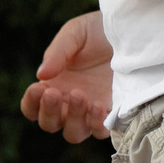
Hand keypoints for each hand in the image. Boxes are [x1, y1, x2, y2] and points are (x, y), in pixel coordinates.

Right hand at [21, 12, 115, 142]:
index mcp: (54, 84)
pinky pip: (101, 131)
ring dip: (73, 120)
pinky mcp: (113, 112)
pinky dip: (97, 124)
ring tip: (81, 96)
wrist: (133, 29)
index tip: (38, 88)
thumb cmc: (99, 30)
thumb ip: (57, 53)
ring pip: (73, 133)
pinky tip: (99, 106)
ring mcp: (91, 110)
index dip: (31, 103)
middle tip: (55, 93)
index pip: (32, 106)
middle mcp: (69, 102)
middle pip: (49, 124)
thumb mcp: (75, 33)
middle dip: (49, 112)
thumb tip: (40, 76)